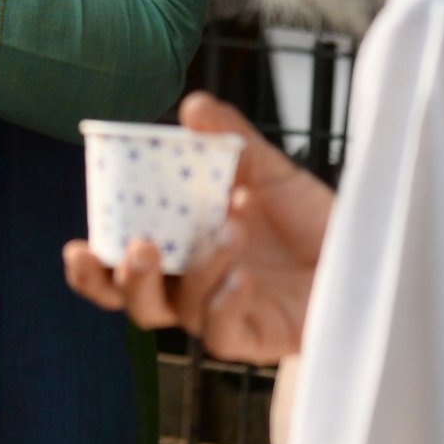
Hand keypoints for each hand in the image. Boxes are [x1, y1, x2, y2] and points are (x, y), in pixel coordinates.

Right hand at [62, 93, 333, 364]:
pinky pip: (223, 335)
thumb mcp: (266, 169)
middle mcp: (193, 290)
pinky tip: (244, 275)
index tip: (76, 247)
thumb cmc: (304, 216)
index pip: (119, 270)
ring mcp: (224, 316)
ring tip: (231, 226)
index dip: (91, 270)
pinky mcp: (258, 338)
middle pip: (137, 305)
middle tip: (143, 246)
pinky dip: (224, 303)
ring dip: (198, 268)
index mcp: (178, 251)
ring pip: (182, 313)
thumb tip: (192, 105)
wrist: (366, 251)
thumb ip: (230, 139)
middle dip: (127, 280)